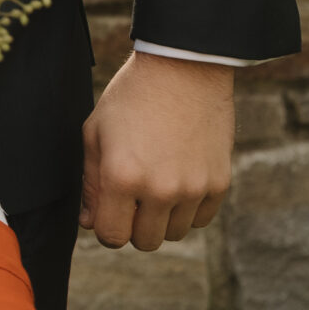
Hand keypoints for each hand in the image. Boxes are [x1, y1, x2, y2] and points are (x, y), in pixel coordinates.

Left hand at [79, 51, 234, 251]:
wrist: (183, 68)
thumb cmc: (131, 96)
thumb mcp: (96, 131)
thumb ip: (90, 182)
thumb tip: (89, 222)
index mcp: (122, 177)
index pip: (111, 236)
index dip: (106, 225)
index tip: (109, 208)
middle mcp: (160, 190)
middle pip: (145, 241)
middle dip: (134, 223)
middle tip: (134, 193)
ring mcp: (193, 189)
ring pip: (174, 233)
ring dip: (163, 217)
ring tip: (157, 179)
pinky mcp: (219, 184)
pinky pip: (200, 219)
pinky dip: (189, 207)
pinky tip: (180, 176)